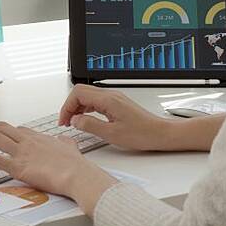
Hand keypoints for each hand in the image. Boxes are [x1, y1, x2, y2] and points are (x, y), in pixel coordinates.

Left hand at [0, 122, 116, 214]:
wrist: (76, 174)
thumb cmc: (75, 164)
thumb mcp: (70, 145)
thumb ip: (64, 140)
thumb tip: (63, 138)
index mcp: (38, 136)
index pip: (17, 129)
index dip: (4, 131)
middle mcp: (28, 141)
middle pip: (2, 128)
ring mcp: (21, 152)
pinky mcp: (18, 167)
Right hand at [59, 84, 173, 150]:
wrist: (161, 133)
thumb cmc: (142, 134)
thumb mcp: (111, 134)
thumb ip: (90, 126)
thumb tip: (75, 120)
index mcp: (108, 100)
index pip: (78, 93)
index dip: (67, 107)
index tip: (64, 121)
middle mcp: (111, 95)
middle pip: (81, 91)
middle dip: (70, 105)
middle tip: (66, 121)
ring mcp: (115, 98)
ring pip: (88, 95)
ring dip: (78, 107)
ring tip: (74, 122)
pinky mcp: (117, 103)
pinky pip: (96, 100)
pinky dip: (87, 108)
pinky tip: (86, 119)